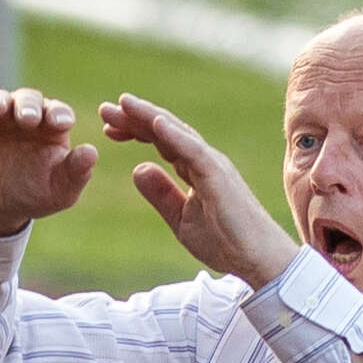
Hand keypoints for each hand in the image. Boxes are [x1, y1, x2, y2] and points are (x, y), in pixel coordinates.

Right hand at [0, 89, 87, 234]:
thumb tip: (92, 153)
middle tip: (28, 119)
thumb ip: (76, 173)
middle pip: (28, 99)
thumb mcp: (59, 191)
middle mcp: (25, 115)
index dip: (60, 114)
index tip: (61, 124)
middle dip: (29, 106)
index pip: (58, 112)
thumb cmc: (32, 195)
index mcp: (51, 127)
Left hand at [102, 96, 299, 287]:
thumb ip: (161, 194)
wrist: (256, 259)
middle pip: (166, 131)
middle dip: (135, 118)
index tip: (109, 128)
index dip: (136, 131)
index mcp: (195, 169)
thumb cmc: (225, 240)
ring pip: (178, 133)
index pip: (162, 142)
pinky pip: (194, 151)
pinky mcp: (219, 176)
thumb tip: (138, 170)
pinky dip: (175, 135)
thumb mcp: (180, 218)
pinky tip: (154, 122)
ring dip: (149, 116)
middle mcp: (204, 160)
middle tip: (105, 109)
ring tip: (123, 103)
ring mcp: (213, 165)